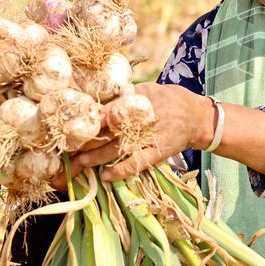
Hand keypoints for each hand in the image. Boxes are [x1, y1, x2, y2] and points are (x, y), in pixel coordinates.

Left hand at [50, 82, 215, 185]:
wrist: (198, 118)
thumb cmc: (172, 100)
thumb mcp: (151, 89)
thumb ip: (129, 94)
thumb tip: (104, 98)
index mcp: (137, 102)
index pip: (106, 112)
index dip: (87, 120)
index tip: (70, 126)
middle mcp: (140, 121)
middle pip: (107, 132)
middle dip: (86, 140)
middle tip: (66, 148)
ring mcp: (148, 138)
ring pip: (117, 150)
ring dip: (96, 157)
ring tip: (79, 162)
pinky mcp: (157, 153)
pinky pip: (136, 164)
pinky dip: (121, 171)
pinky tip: (106, 176)